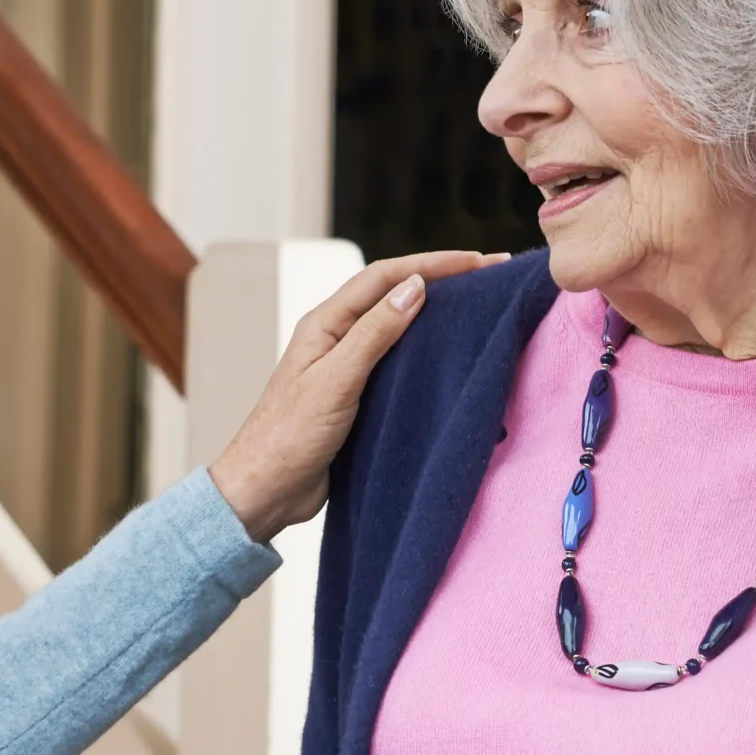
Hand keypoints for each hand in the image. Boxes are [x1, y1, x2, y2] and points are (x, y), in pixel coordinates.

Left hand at [208, 251, 499, 538]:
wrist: (266, 492)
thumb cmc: (288, 437)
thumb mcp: (335, 381)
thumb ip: (373, 334)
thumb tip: (415, 288)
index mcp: (325, 324)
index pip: (384, 277)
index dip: (432, 264)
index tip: (477, 262)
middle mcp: (337, 339)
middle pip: (394, 296)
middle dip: (441, 281)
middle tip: (490, 277)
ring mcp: (348, 368)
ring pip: (399, 329)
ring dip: (437, 315)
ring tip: (481, 308)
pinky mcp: (359, 398)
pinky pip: (398, 364)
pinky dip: (427, 353)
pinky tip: (452, 357)